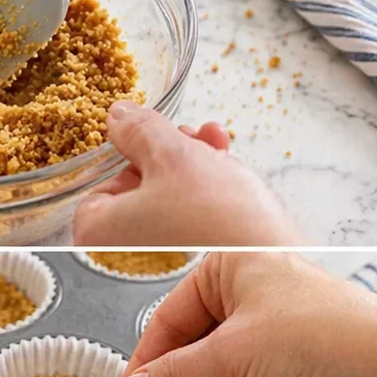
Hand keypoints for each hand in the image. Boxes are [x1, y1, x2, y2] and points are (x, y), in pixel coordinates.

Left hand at [73, 101, 302, 245]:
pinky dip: (208, 182)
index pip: (100, 184)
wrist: (276, 259)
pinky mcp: (201, 255)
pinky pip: (193, 210)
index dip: (131, 157)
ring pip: (170, 192)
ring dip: (192, 159)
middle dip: (169, 152)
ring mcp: (165, 257)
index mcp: (100, 231)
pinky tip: (226, 161)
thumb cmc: (217, 219)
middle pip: (139, 185)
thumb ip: (138, 130)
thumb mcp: (170, 154)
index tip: (151, 139)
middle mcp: (126, 252)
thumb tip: (120, 117)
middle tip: (188, 136)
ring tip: (214, 143)